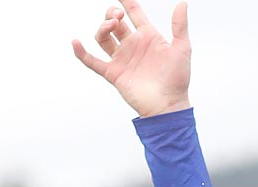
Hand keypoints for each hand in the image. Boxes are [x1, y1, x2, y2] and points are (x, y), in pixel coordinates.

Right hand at [72, 0, 190, 117]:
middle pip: (115, 23)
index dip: (127, 1)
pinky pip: (92, 61)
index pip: (135, 13)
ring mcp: (122, 59)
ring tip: (111, 26)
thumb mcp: (182, 48)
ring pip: (103, 37)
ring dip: (103, 28)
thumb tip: (182, 3)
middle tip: (117, 15)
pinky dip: (81, 52)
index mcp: (148, 37)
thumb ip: (179, 25)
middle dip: (112, 14)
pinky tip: (75, 42)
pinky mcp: (113, 73)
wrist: (168, 105)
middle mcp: (133, 46)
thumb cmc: (177, 79)